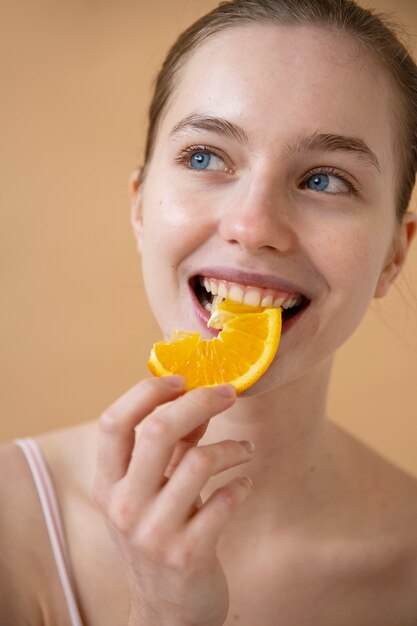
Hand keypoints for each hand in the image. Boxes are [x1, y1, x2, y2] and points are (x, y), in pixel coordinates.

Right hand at [92, 376, 253, 625]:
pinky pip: (225, 501)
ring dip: (233, 447)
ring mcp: (154, 533)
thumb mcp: (150, 492)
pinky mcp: (188, 554)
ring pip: (199, 461)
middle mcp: (124, 506)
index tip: (181, 379)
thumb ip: (168, 449)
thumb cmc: (158, 536)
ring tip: (246, 450)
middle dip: (199, 402)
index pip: (113, 421)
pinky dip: (242, 485)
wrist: (166, 612)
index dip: (147, 392)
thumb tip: (197, 400)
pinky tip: (244, 485)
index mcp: (107, 484)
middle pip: (158, 430)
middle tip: (228, 393)